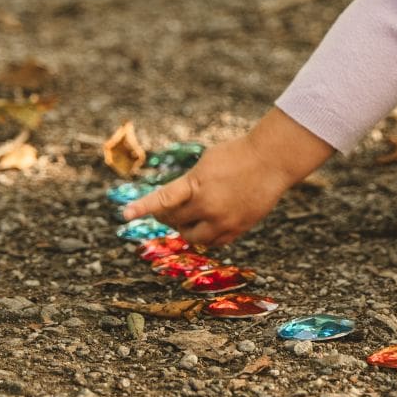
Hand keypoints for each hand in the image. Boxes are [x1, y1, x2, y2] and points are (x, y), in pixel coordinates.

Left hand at [122, 109, 332, 246]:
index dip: (143, 207)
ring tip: (191, 218)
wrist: (272, 160)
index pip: (163, 198)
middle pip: (176, 221)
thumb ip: (190, 183)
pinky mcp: (238, 228)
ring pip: (194, 237)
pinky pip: (214, 242)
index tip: (124, 215)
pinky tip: (210, 224)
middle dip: (169, 216)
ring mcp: (223, 219)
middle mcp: (208, 204)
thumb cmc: (238, 154)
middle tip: (169, 211)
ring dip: (188, 229)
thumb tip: (176, 203)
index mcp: (197, 183)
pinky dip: (208, 235)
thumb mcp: (206, 162)